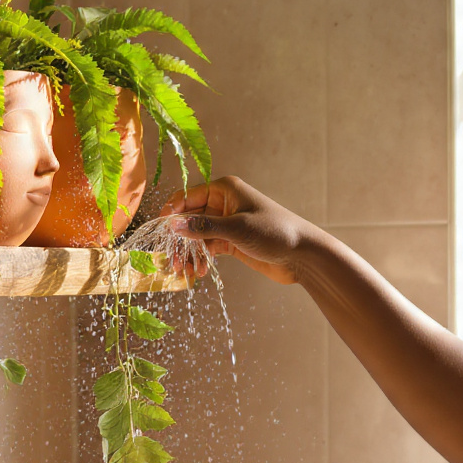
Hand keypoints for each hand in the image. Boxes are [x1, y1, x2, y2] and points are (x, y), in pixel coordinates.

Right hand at [161, 177, 314, 285]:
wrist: (302, 255)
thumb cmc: (275, 232)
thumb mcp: (237, 229)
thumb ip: (204, 227)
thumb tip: (173, 225)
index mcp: (224, 190)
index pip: (188, 197)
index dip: (171, 212)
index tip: (160, 232)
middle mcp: (223, 204)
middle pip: (190, 218)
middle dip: (179, 239)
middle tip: (172, 260)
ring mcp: (227, 224)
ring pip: (197, 236)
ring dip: (189, 252)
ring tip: (184, 271)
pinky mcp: (231, 242)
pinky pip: (208, 248)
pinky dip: (201, 258)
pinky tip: (198, 272)